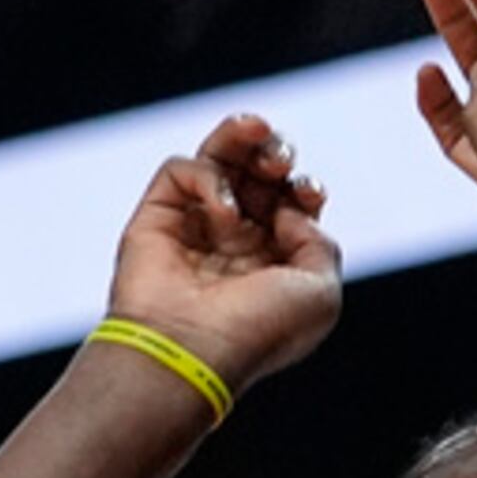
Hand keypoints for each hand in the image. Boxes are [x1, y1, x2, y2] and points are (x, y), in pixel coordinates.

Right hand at [105, 114, 343, 398]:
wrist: (193, 350)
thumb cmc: (259, 329)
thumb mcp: (320, 291)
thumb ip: (318, 241)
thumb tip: (290, 210)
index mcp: (272, 264)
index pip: (290, 204)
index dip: (304, 186)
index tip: (309, 192)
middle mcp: (233, 244)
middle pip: (255, 175)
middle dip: (274, 154)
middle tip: (279, 163)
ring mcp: (193, 229)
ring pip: (216, 160)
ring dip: (240, 137)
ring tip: (256, 127)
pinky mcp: (156, 218)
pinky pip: (180, 170)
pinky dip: (206, 177)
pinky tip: (222, 213)